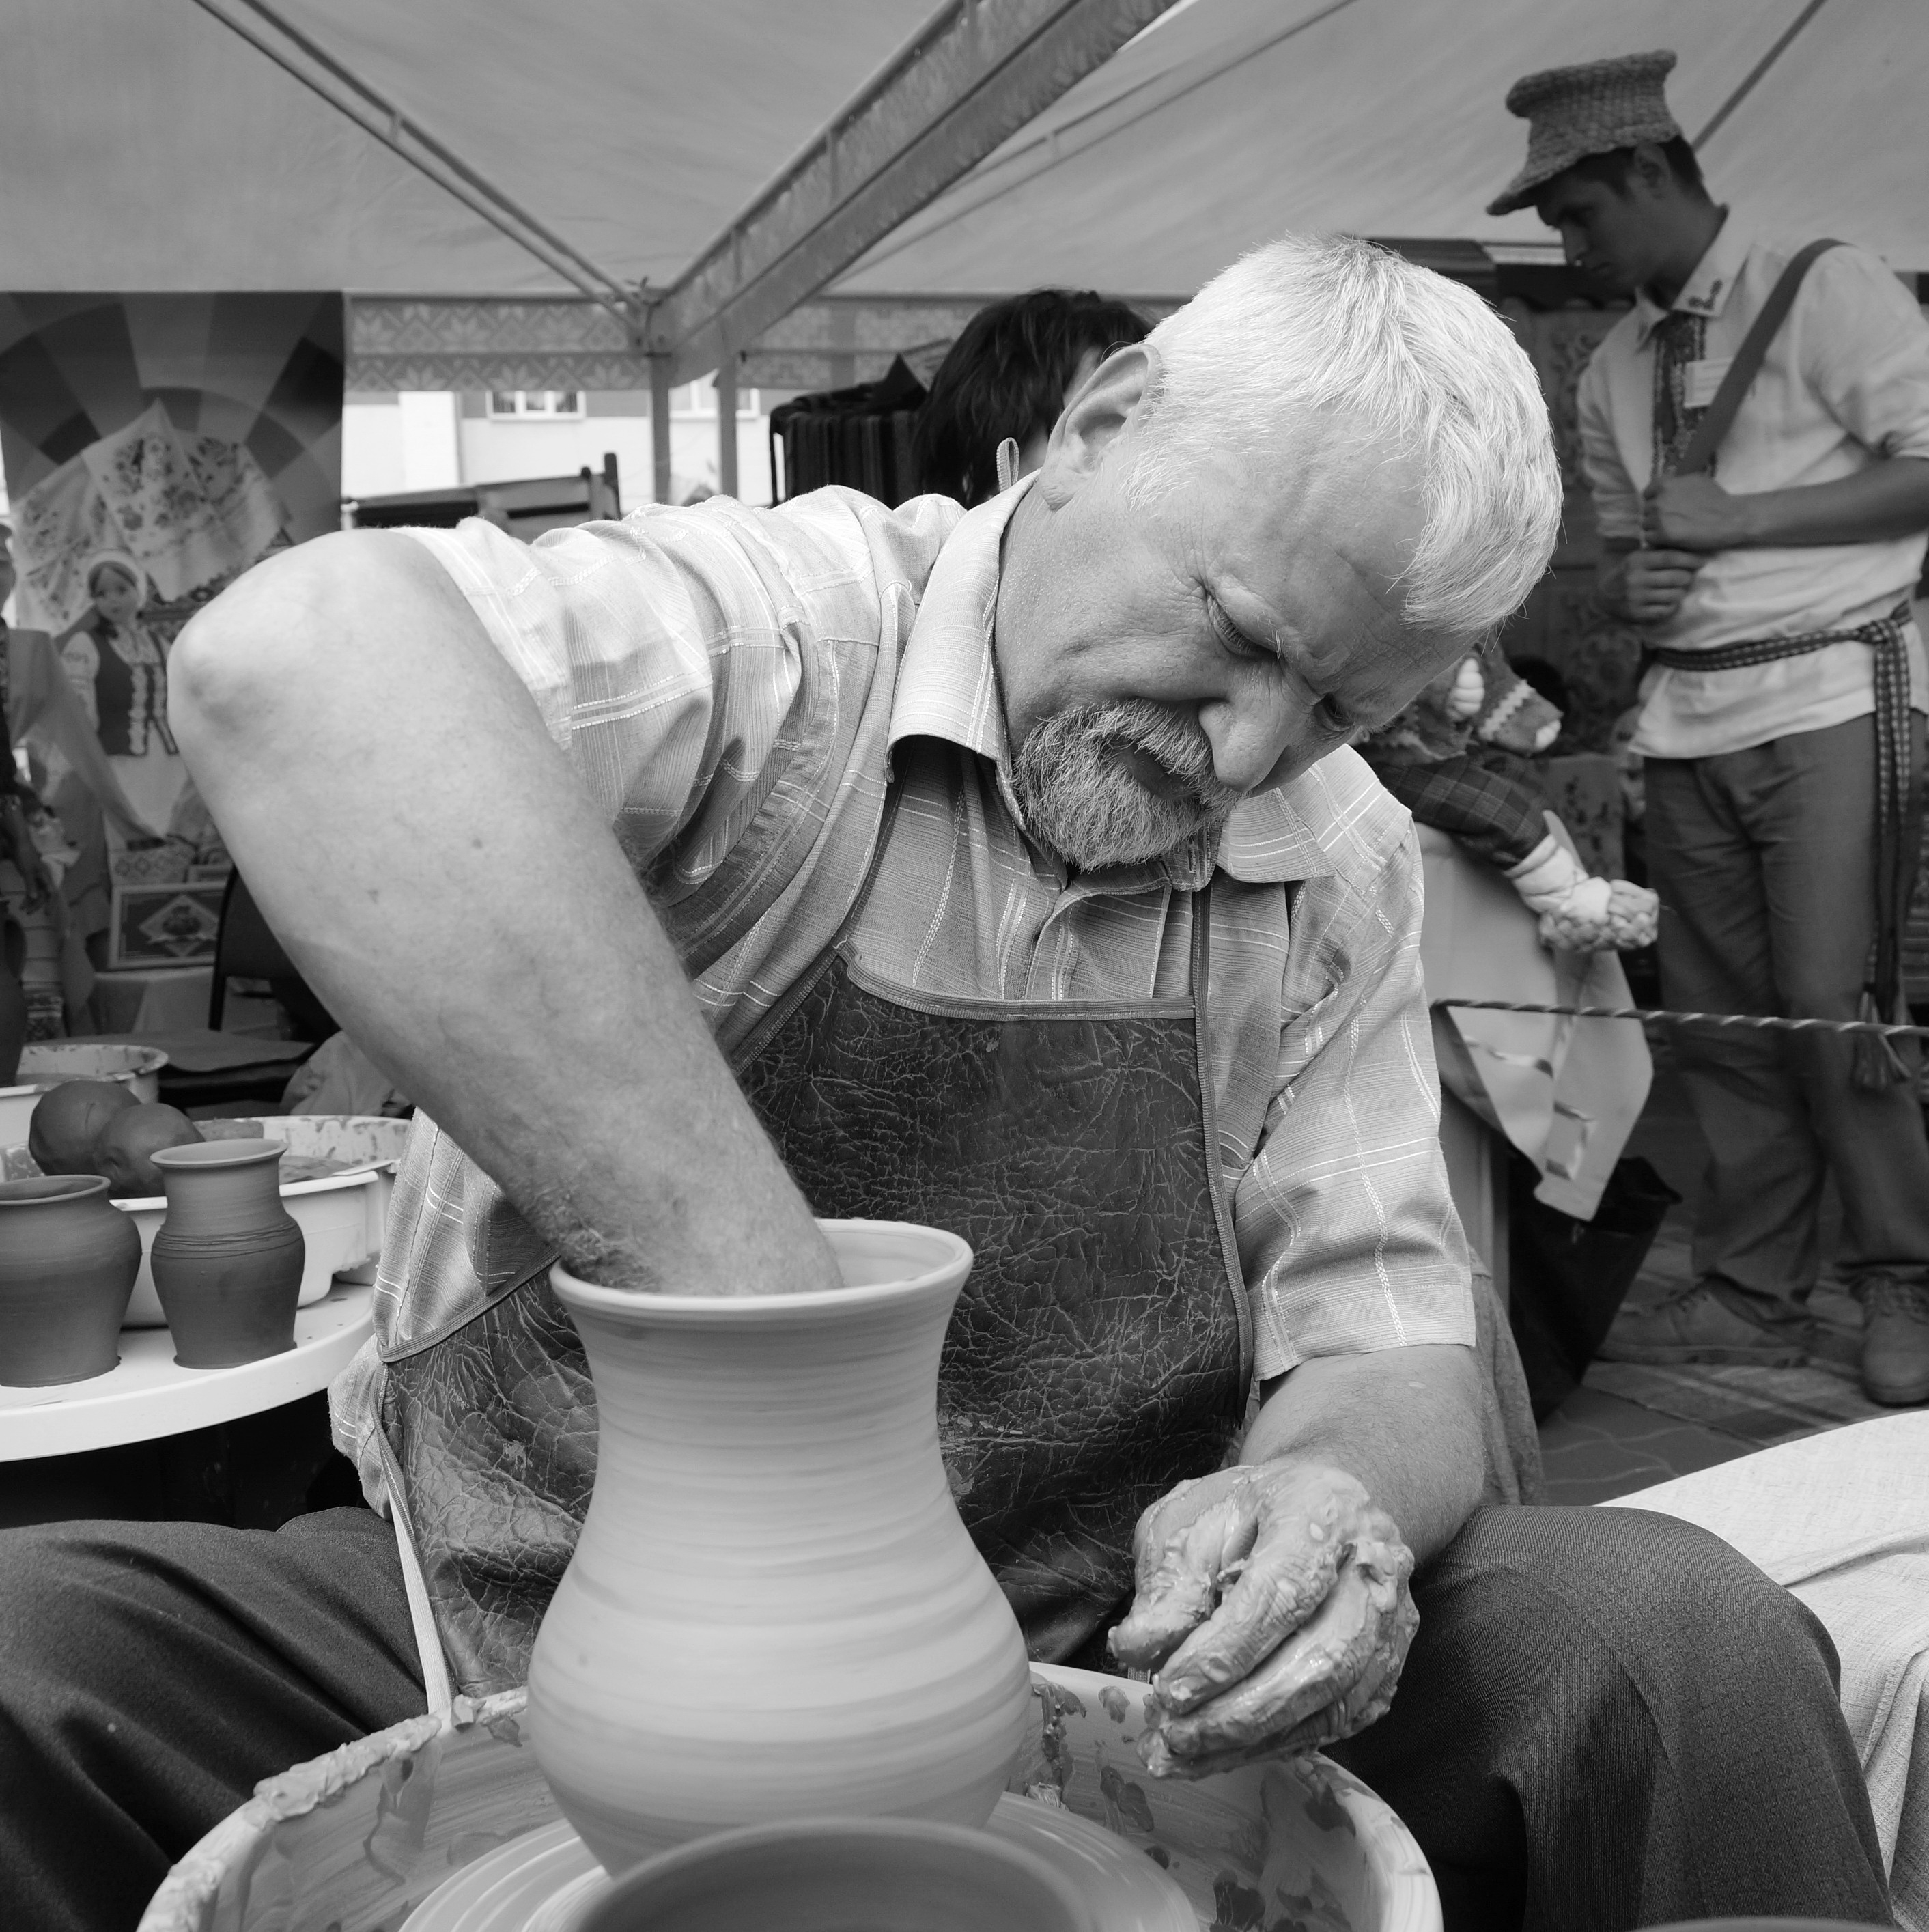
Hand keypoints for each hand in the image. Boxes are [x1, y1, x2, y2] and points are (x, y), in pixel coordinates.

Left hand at [16, 848, 53, 912]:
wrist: (20, 844)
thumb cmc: (25, 856)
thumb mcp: (27, 871)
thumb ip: (31, 885)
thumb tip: (35, 898)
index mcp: (46, 877)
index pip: (49, 893)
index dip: (49, 904)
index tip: (46, 913)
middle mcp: (43, 879)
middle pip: (43, 895)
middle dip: (36, 905)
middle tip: (28, 913)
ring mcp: (37, 878)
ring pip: (36, 893)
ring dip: (30, 902)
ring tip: (23, 909)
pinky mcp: (31, 877)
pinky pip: (31, 889)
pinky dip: (27, 895)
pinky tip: (22, 902)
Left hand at [1108, 1460, 1416, 1778]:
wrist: (1317, 1505)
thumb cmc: (1247, 1510)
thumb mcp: (1192, 1519)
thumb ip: (1168, 1581)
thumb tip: (1134, 1649)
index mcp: (1322, 1511)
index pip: (1279, 1595)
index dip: (1222, 1653)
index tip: (1167, 1690)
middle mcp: (1373, 1569)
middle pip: (1319, 1659)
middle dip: (1239, 1711)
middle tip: (1172, 1735)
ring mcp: (1392, 1623)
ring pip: (1333, 1702)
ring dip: (1253, 1740)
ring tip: (1183, 1755)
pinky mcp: (1388, 1667)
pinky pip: (1339, 1722)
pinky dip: (1277, 1744)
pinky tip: (1223, 1752)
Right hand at [1608, 548, 1704, 626]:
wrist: (1604, 595)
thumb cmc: (1630, 572)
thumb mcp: (1639, 557)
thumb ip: (1661, 552)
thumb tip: (1692, 549)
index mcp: (1636, 561)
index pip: (1670, 558)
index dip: (1690, 559)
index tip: (1702, 561)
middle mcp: (1636, 579)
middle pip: (1677, 577)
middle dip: (1688, 577)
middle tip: (1687, 577)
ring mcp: (1636, 598)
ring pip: (1675, 595)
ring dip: (1681, 592)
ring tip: (1676, 589)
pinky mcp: (1637, 614)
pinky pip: (1666, 610)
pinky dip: (1672, 605)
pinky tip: (1667, 601)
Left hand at [1641, 473, 1751, 551]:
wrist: (1729, 518)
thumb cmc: (1716, 498)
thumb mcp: (1696, 480)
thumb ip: (1677, 482)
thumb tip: (1667, 482)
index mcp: (1666, 484)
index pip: (1647, 493)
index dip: (1654, 501)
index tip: (1663, 507)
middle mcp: (1659, 500)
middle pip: (1645, 510)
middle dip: (1655, 515)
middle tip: (1670, 521)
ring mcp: (1660, 518)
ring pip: (1646, 525)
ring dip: (1655, 529)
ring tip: (1671, 530)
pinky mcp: (1663, 535)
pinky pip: (1649, 538)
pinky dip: (1658, 540)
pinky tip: (1670, 539)